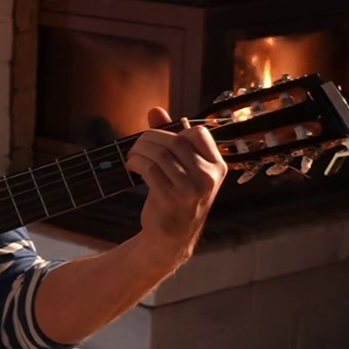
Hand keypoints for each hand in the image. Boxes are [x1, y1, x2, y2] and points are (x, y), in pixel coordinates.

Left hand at [126, 107, 226, 258]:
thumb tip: (155, 110)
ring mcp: (191, 188)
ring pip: (160, 153)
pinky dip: (136, 162)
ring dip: (139, 150)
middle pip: (174, 140)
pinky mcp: (171, 197)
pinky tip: (131, 167)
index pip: (197, 133)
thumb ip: (170, 137)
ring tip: (132, 157)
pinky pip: (149, 168)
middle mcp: (208, 176)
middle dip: (150, 138)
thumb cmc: (177, 197)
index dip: (176, 132)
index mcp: (217, 166)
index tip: (162, 142)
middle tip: (137, 147)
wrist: (171, 238)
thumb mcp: (181, 169)